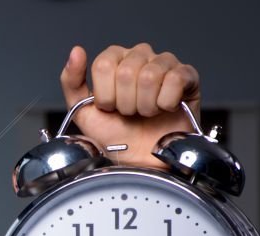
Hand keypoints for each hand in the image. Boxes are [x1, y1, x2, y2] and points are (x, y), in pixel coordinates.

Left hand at [60, 43, 199, 168]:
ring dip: (144, 105)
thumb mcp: (83, 111)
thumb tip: (76, 51)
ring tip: (146, 113)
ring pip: (149, 76)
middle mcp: (140, 55)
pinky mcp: (187, 76)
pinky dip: (166, 103)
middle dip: (124, 103)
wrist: (141, 159)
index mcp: (115, 60)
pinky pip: (174, 80)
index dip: (105, 94)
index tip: (109, 108)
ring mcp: (165, 63)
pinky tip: (165, 109)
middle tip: (129, 114)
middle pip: (125, 71)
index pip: (103, 64)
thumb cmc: (115, 135)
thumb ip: (72, 81)